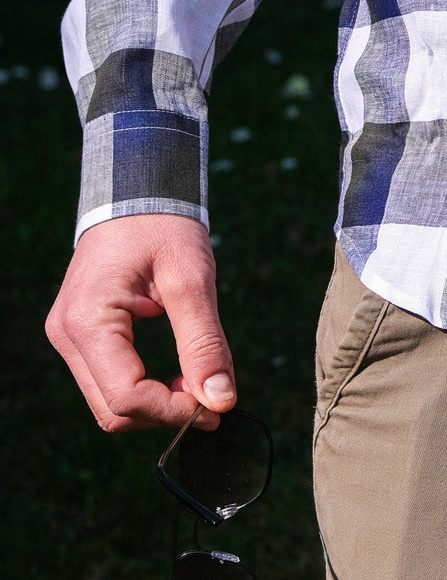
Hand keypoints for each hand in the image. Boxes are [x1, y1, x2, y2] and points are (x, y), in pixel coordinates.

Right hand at [46, 214, 235, 432]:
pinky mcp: (81, 335)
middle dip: (166, 412)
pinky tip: (180, 372)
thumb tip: (221, 400)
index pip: (126, 397)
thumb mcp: (192, 279)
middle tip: (215, 395)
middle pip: (113, 409)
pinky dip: (146, 387)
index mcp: (87, 320)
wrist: (138, 192)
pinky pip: (110, 380)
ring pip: (109, 401)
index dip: (174, 410)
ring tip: (200, 380)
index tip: (218, 407)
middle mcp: (67, 334)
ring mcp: (69, 336)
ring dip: (157, 403)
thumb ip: (204, 342)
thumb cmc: (164, 226)